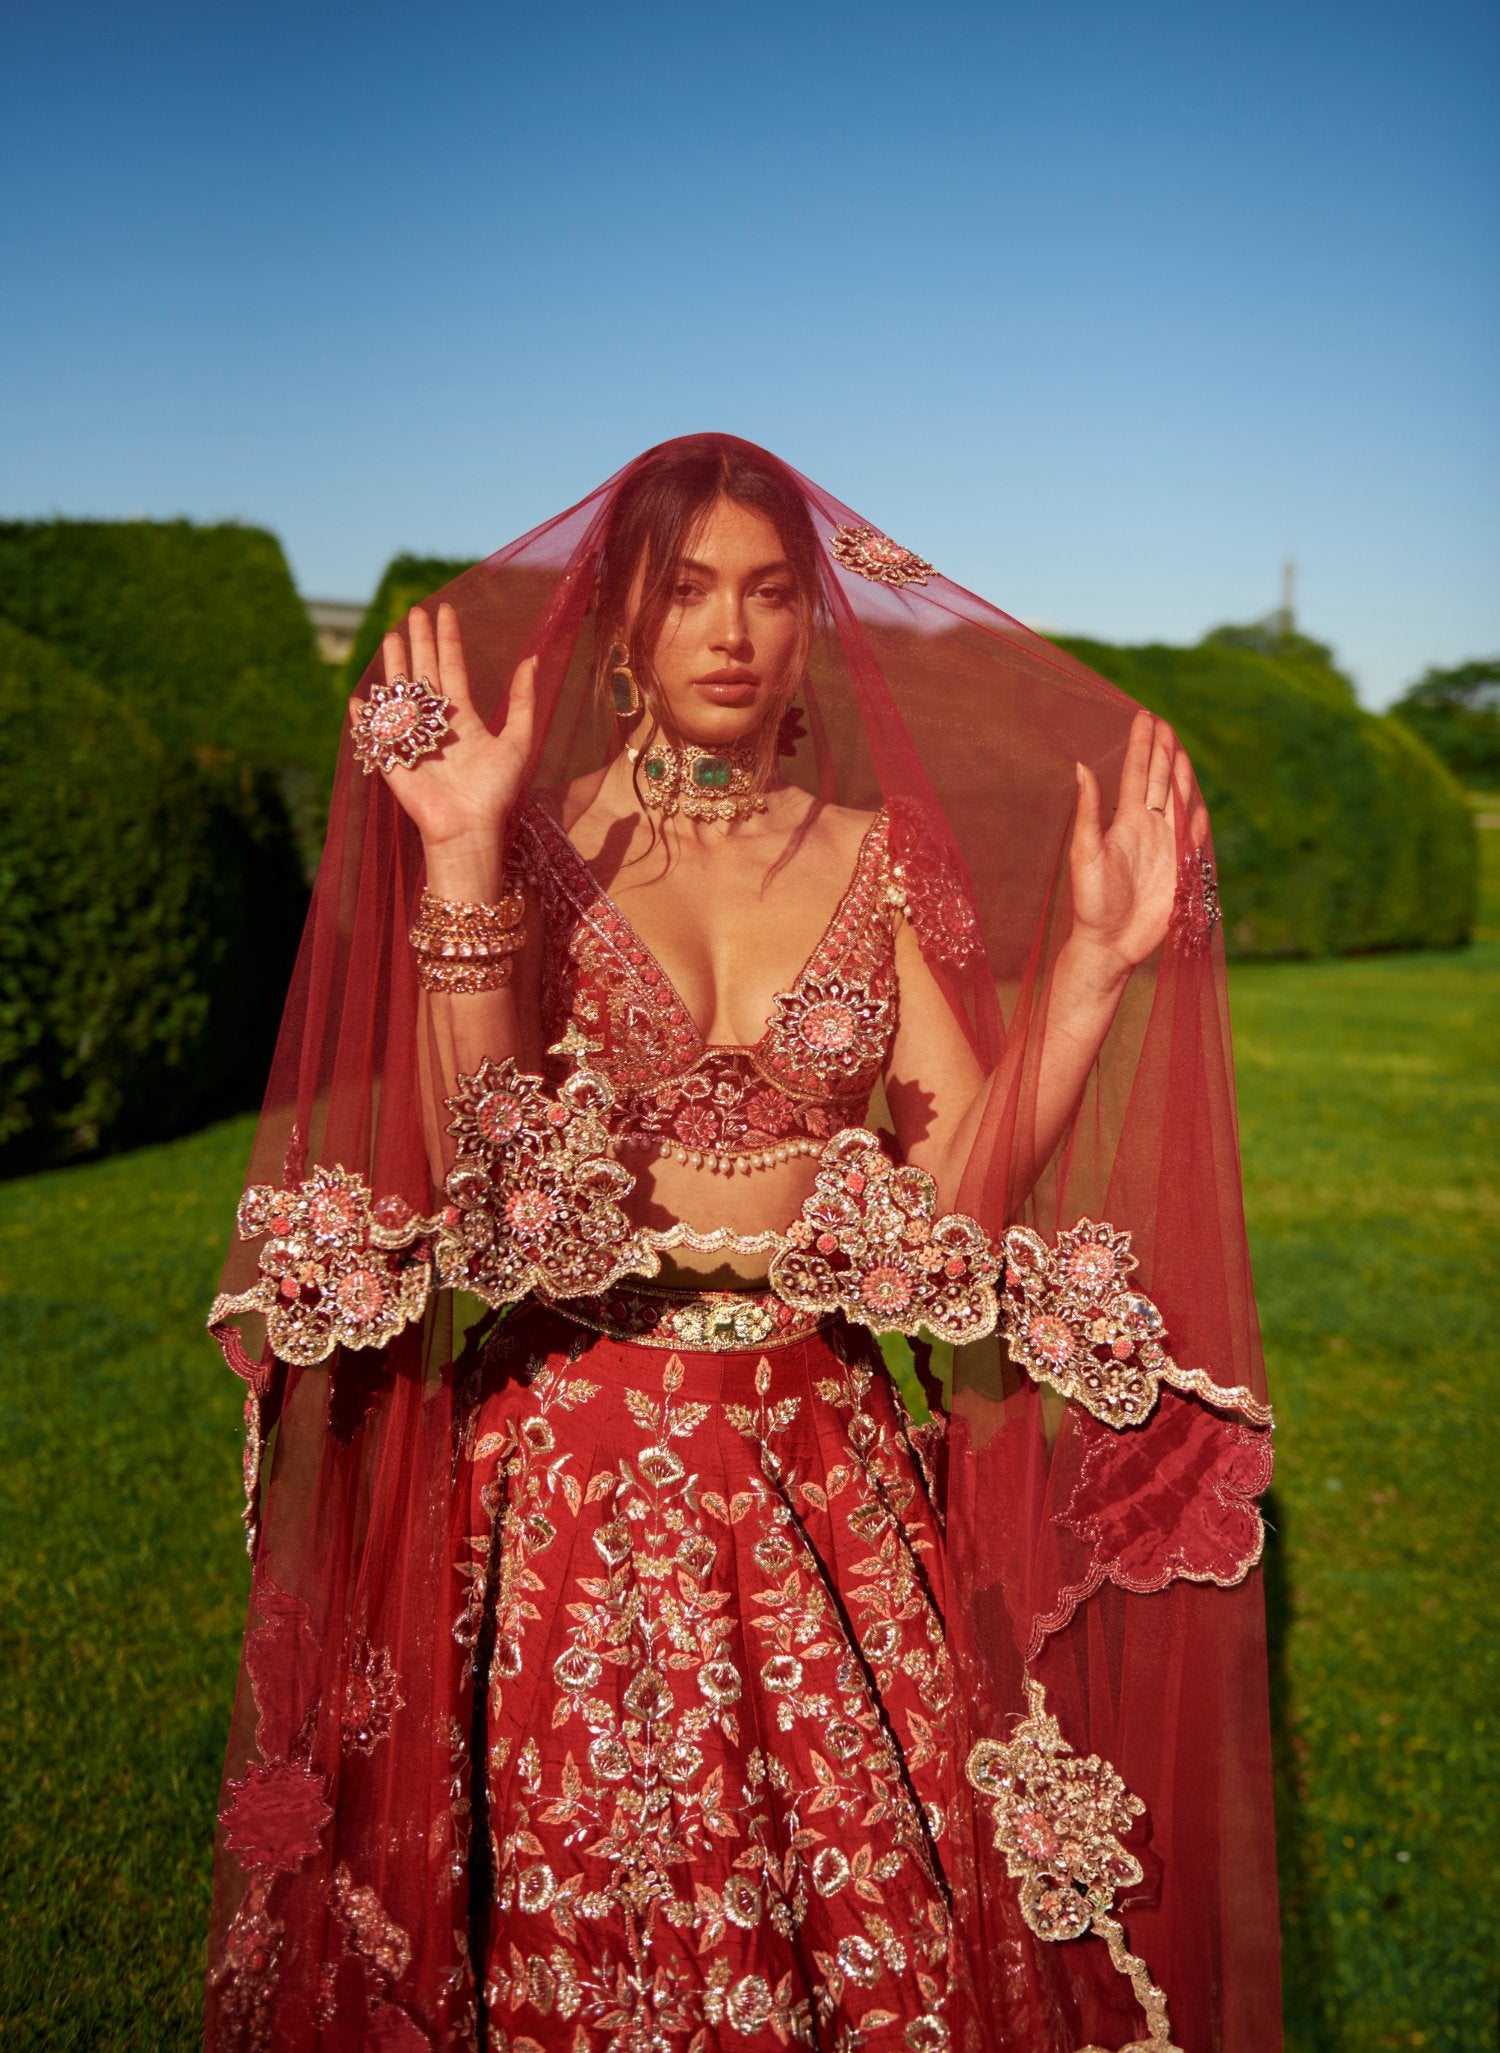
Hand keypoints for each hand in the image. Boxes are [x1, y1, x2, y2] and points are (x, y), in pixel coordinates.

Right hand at [348, 603, 535, 860]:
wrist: (469, 828)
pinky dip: (365, 718)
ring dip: (395, 666)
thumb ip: (523, 701)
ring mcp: (413, 739)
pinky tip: (358, 699)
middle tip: (414, 612)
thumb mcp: (519, 741)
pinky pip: (375, 734)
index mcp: (464, 718)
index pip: (453, 668)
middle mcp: (437, 724)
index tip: (444, 611)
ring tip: (391, 635)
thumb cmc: (496, 790)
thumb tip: (533, 660)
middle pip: (425, 673)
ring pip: (401, 693)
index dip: (448, 640)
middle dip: (419, 643)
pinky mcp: (393, 759)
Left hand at [1068, 708, 1206, 977]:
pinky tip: (1196, 801)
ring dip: (1179, 776)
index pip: (1135, 773)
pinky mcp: (1180, 868)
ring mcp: (1165, 847)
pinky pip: (1193, 836)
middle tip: (1163, 722)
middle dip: (1162, 752)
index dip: (1141, 746)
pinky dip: (1197, 817)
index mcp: (1124, 821)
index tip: (1144, 716)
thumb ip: (1089, 811)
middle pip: (1157, 780)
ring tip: (1179, 750)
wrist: (1110, 943)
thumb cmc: (1091, 902)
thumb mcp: (1085, 853)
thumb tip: (1081, 766)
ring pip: (1176, 802)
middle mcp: (1146, 828)